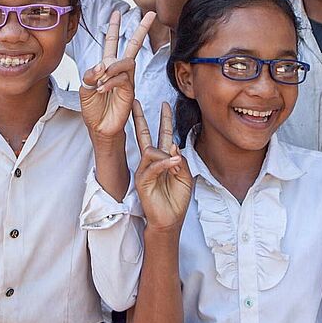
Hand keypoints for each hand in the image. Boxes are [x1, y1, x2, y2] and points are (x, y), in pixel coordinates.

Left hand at [79, 10, 155, 142]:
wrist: (99, 128)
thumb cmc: (93, 109)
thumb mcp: (85, 88)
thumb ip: (90, 74)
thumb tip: (102, 65)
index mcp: (106, 67)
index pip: (111, 43)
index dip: (114, 28)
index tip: (117, 13)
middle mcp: (118, 70)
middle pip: (133, 46)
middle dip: (141, 29)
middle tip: (151, 14)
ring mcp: (126, 80)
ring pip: (126, 61)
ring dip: (111, 68)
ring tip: (101, 80)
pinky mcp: (129, 91)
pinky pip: (123, 79)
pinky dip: (110, 82)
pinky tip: (101, 90)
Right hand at [132, 101, 192, 231]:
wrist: (170, 220)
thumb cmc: (176, 200)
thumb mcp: (185, 177)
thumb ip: (181, 160)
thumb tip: (174, 145)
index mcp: (162, 159)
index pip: (162, 135)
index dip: (164, 120)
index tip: (164, 104)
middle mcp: (151, 162)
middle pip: (143, 135)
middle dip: (140, 118)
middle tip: (135, 102)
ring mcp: (145, 170)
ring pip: (150, 150)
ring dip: (166, 154)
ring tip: (176, 164)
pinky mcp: (142, 181)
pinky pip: (152, 166)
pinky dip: (164, 163)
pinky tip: (174, 163)